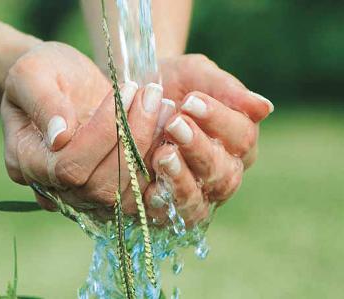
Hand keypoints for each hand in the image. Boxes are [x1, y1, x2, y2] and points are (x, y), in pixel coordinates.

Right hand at [1, 42, 165, 213]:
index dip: (103, 131)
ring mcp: (85, 194)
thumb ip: (42, 104)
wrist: (60, 83)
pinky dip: (158, 163)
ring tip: (165, 107)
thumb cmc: (44, 75)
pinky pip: (139, 192)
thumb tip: (60, 137)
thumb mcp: (33, 75)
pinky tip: (168, 129)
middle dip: (134, 138)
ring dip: (151, 149)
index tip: (127, 90)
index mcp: (29, 163)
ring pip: (125, 193)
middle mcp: (56, 188)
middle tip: (153, 96)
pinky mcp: (111, 189)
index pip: (70, 165)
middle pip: (102, 185)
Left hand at [138, 55, 273, 225]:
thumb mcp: (196, 76)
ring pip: (200, 198)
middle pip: (224, 172)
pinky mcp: (171, 209)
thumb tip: (265, 108)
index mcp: (238, 140)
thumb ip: (226, 89)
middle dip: (199, 148)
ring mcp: (198, 194)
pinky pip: (172, 216)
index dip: (219, 120)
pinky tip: (151, 187)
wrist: (137, 96)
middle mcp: (223, 172)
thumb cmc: (173, 85)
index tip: (191, 101)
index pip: (242, 136)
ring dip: (182, 178)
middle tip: (174, 124)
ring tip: (163, 154)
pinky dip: (164, 203)